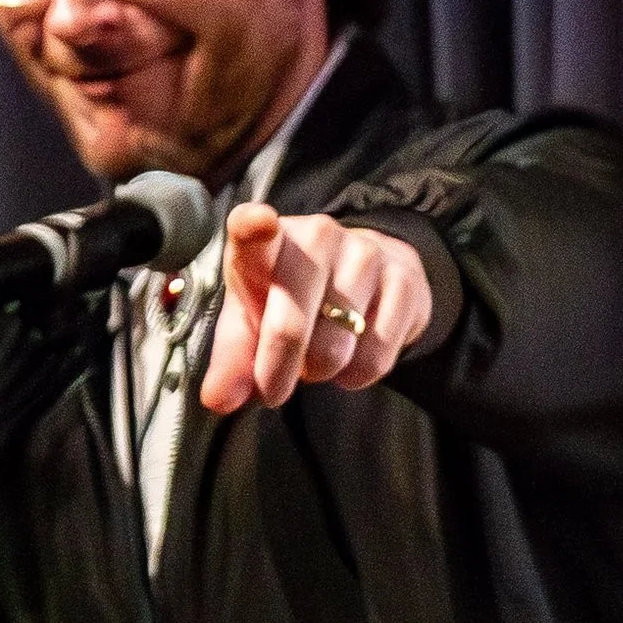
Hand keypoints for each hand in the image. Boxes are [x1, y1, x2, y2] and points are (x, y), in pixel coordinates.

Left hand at [199, 204, 432, 414]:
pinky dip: (357, 374)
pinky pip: (375, 357)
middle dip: (277, 373)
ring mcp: (365, 254)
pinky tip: (351, 356)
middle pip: (289, 326)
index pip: (253, 228)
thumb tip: (219, 399)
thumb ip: (232, 360)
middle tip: (274, 387)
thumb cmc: (291, 298)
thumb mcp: (251, 321)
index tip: (259, 223)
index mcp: (266, 240)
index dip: (254, 226)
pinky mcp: (404, 281)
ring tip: (318, 356)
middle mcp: (317, 235)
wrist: (366, 275)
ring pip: (334, 349)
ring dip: (321, 372)